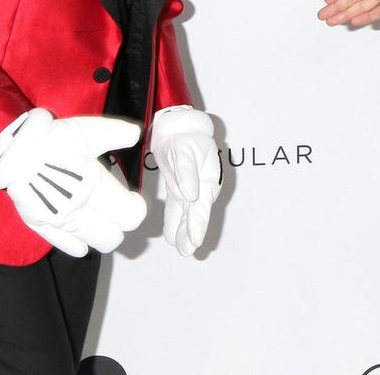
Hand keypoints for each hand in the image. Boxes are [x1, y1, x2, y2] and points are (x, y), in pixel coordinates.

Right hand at [0, 109, 147, 255]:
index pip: (130, 216)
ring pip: (94, 244)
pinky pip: (66, 245)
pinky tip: (81, 237)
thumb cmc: (48, 138)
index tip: (132, 198)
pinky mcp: (39, 224)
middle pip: (114, 237)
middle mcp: (79, 209)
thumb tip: (137, 134)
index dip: (135, 208)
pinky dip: (77, 243)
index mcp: (95, 185)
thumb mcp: (86, 129)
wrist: (7, 150)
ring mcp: (58, 220)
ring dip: (101, 232)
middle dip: (119, 224)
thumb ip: (116, 132)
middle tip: (116, 207)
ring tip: (98, 215)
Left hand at [149, 106, 222, 256]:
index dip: (198, 223)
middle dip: (192, 232)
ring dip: (184, 231)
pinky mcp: (180, 187)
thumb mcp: (185, 151)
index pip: (202, 204)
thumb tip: (190, 195)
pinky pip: (178, 207)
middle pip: (197, 213)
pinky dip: (175, 221)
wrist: (179, 128)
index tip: (195, 239)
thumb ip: (186, 173)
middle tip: (188, 251)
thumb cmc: (184, 137)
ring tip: (182, 249)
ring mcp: (192, 188)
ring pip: (188, 213)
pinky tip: (172, 235)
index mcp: (208, 178)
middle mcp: (202, 186)